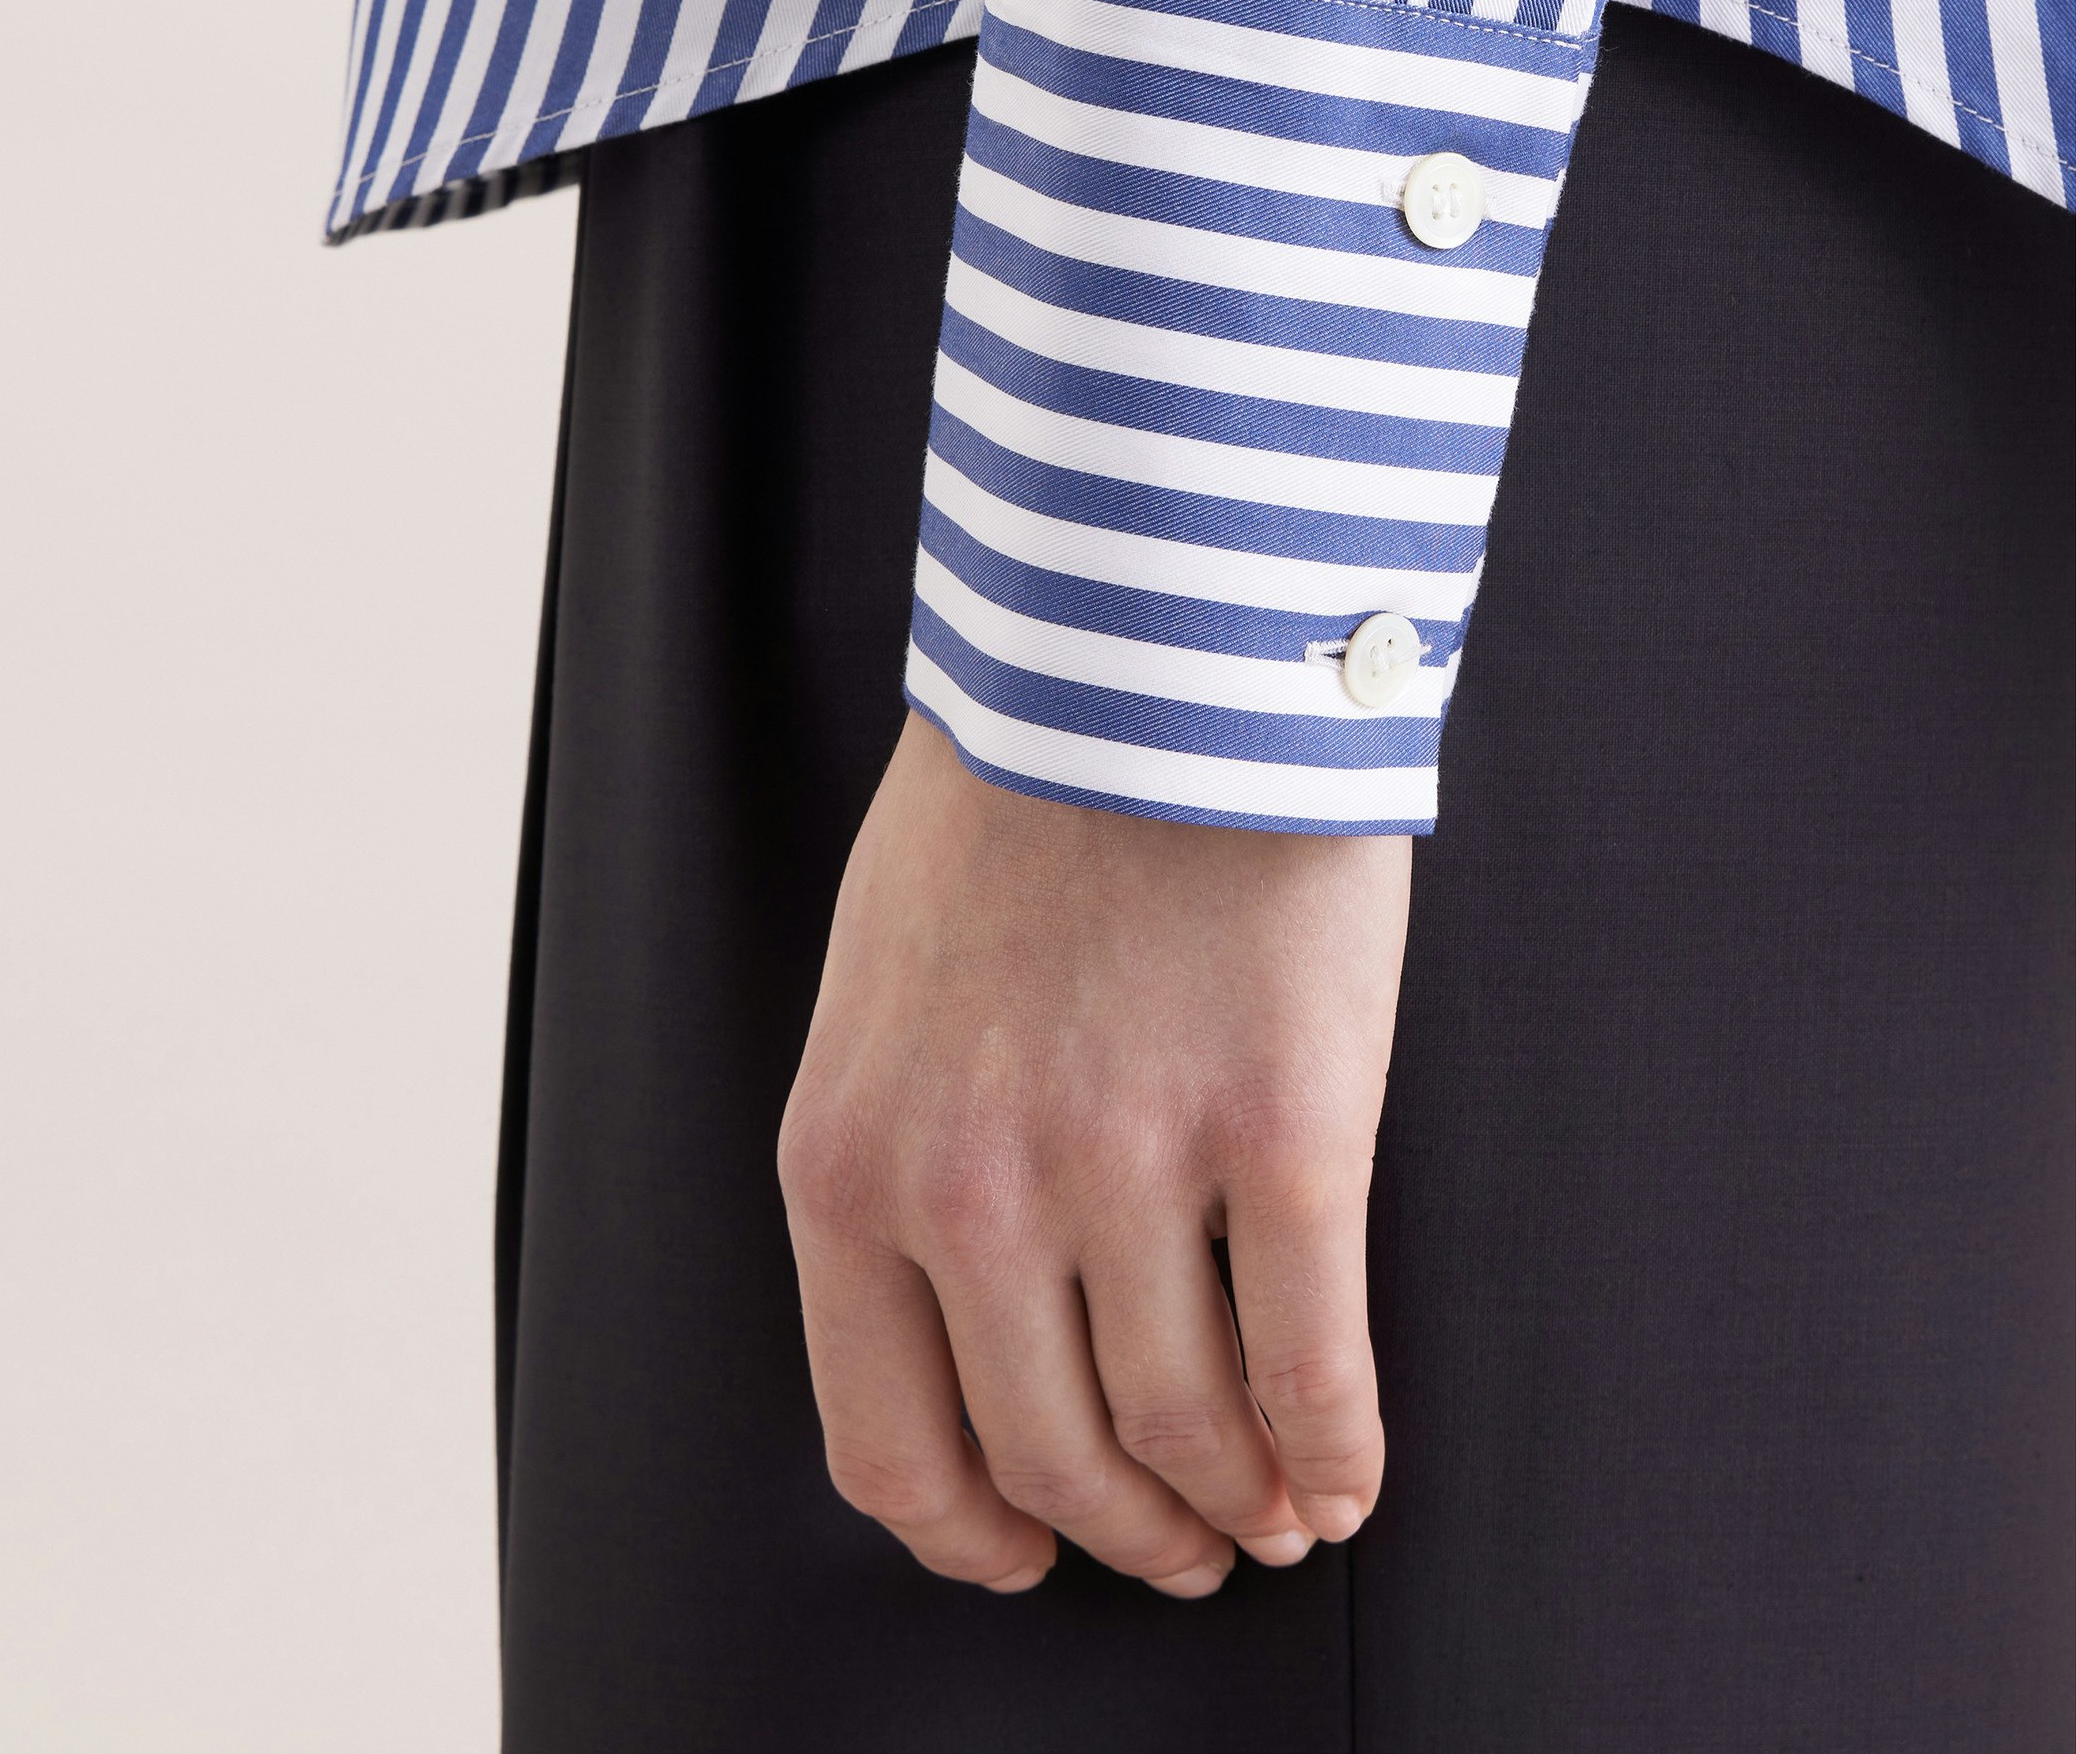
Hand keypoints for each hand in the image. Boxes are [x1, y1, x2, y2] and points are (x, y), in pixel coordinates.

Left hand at [777, 710, 1411, 1595]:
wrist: (1137, 648)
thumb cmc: (1012, 802)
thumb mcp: (880, 988)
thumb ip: (902, 1152)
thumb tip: (968, 1315)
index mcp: (851, 1161)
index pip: (889, 1442)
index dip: (971, 1534)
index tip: (1027, 1551)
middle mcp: (972, 1194)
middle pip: (1055, 1457)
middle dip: (1128, 1532)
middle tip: (1185, 1548)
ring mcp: (1129, 1168)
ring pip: (1186, 1430)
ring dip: (1238, 1503)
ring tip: (1273, 1514)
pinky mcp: (1282, 1131)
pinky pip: (1313, 1361)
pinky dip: (1336, 1449)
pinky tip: (1347, 1475)